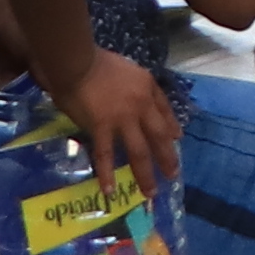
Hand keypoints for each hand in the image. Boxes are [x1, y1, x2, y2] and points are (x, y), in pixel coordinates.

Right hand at [59, 47, 181, 193]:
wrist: (77, 62)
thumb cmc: (97, 62)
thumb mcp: (130, 69)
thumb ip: (142, 86)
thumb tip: (148, 103)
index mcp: (147, 89)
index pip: (164, 111)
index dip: (172, 126)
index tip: (177, 139)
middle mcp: (140, 106)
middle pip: (159, 136)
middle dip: (167, 157)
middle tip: (173, 174)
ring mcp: (122, 119)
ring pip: (139, 152)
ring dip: (145, 174)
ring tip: (151, 192)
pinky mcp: (101, 127)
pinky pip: (105, 155)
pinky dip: (107, 173)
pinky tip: (110, 190)